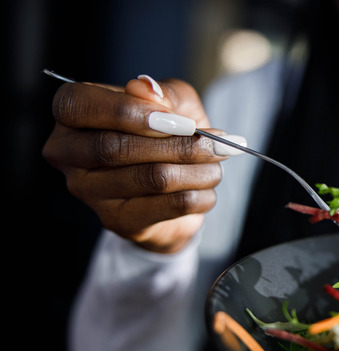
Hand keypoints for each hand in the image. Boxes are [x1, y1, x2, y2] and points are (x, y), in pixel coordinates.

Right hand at [43, 76, 228, 252]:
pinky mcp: (117, 221)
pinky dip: (200, 194)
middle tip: (217, 140)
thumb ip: (162, 93)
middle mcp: (68, 154)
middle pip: (115, 147)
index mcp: (72, 115)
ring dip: (198, 169)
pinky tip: (208, 187)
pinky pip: (169, 206)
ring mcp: (89, 192)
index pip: (78, 105)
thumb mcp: (173, 102)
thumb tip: (147, 90)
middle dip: (177, 143)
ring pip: (151, 178)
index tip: (174, 117)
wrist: (176, 186)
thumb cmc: (168, 134)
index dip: (125, 110)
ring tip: (218, 160)